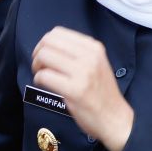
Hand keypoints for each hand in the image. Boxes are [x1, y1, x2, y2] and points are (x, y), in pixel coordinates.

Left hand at [31, 27, 133, 150]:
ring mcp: (82, 73)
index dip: (44, 43)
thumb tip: (48, 45)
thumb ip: (77, 52)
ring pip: (44, 56)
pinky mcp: (74, 90)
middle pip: (48, 42)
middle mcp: (89, 56)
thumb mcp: (96, 63)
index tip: (44, 54)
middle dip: (37, 53)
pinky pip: (44, 76)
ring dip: (36, 66)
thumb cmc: (101, 93)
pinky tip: (45, 85)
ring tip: (42, 75)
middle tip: (39, 66)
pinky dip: (39, 79)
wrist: (115, 118)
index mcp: (94, 47)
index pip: (58, 32)